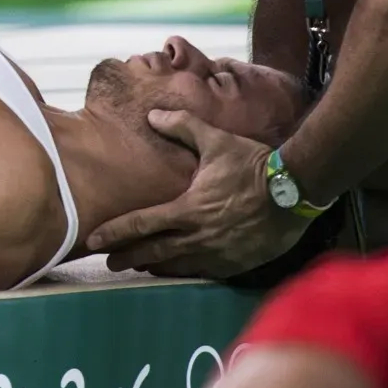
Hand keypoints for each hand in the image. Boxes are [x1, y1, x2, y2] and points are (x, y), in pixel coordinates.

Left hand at [86, 108, 307, 278]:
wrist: (295, 190)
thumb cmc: (254, 164)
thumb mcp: (216, 140)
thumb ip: (182, 127)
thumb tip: (152, 115)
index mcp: (187, 209)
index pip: (141, 225)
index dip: (113, 233)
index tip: (92, 240)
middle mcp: (197, 237)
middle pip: (152, 253)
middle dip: (127, 257)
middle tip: (108, 262)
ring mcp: (217, 254)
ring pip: (176, 267)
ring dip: (154, 267)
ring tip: (139, 266)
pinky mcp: (236, 264)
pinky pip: (203, 272)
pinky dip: (185, 271)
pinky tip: (178, 269)